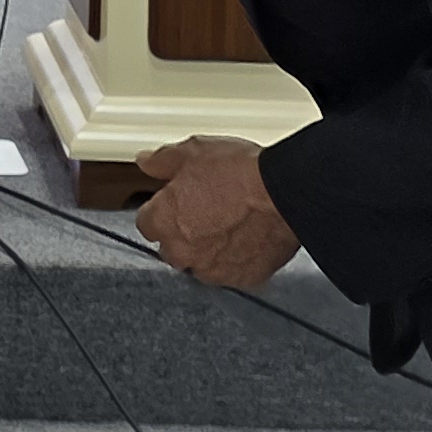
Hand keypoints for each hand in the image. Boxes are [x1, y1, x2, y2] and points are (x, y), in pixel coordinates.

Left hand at [131, 136, 300, 290]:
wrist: (284, 194)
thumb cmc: (240, 174)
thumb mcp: (193, 152)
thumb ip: (163, 161)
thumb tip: (147, 162)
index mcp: (163, 222)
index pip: (147, 223)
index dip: (163, 210)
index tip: (175, 202)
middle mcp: (182, 252)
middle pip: (172, 247)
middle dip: (184, 233)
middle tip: (207, 211)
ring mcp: (212, 269)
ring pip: (202, 263)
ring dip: (209, 249)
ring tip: (231, 224)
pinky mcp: (242, 279)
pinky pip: (232, 271)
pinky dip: (237, 259)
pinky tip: (248, 238)